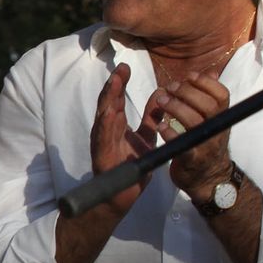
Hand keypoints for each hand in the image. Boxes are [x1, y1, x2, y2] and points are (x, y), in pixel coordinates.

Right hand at [91, 63, 155, 214]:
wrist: (122, 195)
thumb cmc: (131, 167)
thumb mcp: (146, 137)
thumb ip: (152, 117)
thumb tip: (160, 94)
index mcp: (115, 126)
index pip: (116, 99)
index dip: (119, 83)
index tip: (125, 67)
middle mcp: (106, 131)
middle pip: (107, 103)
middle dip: (113, 85)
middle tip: (120, 68)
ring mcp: (102, 143)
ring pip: (103, 117)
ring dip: (107, 100)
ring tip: (113, 83)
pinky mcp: (102, 156)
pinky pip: (103, 139)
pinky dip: (105, 125)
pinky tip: (109, 113)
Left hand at [146, 73, 232, 197]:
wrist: (208, 179)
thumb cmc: (206, 145)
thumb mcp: (212, 120)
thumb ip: (209, 97)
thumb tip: (213, 72)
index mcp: (221, 118)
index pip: (222, 94)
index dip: (205, 82)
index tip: (187, 76)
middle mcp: (217, 129)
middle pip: (208, 104)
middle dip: (187, 92)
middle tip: (169, 88)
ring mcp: (206, 145)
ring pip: (195, 121)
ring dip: (176, 108)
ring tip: (161, 102)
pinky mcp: (192, 159)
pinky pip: (183, 144)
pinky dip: (171, 133)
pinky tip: (161, 126)